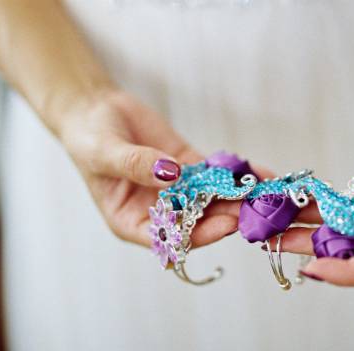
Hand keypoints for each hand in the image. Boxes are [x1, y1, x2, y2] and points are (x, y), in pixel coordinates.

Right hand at [60, 90, 254, 246]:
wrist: (96, 109)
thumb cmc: (88, 138)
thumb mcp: (105, 152)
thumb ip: (134, 165)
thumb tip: (170, 174)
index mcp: (131, 222)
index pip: (169, 238)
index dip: (197, 236)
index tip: (223, 225)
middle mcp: (158, 211)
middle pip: (196, 221)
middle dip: (226, 216)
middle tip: (254, 209)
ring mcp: (177, 190)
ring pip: (211, 198)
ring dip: (237, 197)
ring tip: (265, 194)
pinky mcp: (189, 168)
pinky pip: (215, 174)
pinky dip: (237, 174)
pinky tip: (261, 173)